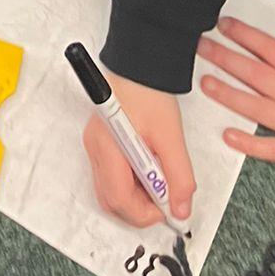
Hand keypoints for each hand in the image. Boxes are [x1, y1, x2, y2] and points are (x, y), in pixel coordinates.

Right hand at [82, 76, 195, 229]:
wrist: (139, 63)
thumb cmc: (150, 92)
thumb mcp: (171, 136)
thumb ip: (179, 177)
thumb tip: (180, 210)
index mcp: (107, 145)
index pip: (118, 198)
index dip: (144, 213)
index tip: (167, 208)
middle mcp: (94, 148)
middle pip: (110, 199)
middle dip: (139, 208)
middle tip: (163, 198)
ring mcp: (94, 145)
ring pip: (109, 190)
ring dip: (135, 196)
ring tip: (157, 178)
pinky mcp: (99, 142)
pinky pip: (110, 175)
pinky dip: (130, 183)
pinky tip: (147, 167)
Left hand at [198, 13, 274, 188]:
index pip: (267, 48)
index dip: (243, 35)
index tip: (221, 24)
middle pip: (253, 74)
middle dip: (224, 58)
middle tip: (198, 48)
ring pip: (255, 108)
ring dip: (228, 95)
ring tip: (204, 84)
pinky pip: (272, 149)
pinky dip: (250, 143)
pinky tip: (228, 136)